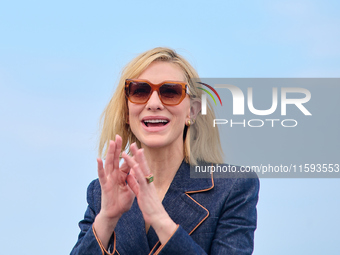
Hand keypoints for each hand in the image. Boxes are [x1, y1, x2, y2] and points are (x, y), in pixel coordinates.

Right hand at [93, 135, 134, 249]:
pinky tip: (98, 159)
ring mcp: (109, 179)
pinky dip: (100, 167)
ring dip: (110, 153)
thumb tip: (138, 170)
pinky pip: (102, 175)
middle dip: (117, 148)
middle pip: (116, 159)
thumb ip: (133, 179)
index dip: (128, 154)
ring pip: (109, 163)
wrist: (115, 213)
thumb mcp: (131, 188)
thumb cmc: (122, 202)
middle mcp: (114, 175)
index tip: (132, 144)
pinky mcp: (105, 185)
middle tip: (118, 136)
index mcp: (121, 175)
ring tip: (111, 142)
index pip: (125, 162)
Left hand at [122, 143, 176, 242]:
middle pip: (142, 165)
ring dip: (137, 159)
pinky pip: (141, 180)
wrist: (157, 217)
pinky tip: (134, 165)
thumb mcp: (140, 193)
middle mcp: (148, 181)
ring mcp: (147, 185)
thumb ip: (135, 184)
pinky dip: (137, 172)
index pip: (141, 167)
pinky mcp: (145, 190)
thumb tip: (129, 175)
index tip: (134, 149)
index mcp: (146, 181)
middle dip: (138, 154)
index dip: (137, 158)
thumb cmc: (149, 206)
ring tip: (133, 150)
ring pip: (142, 169)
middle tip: (134, 143)